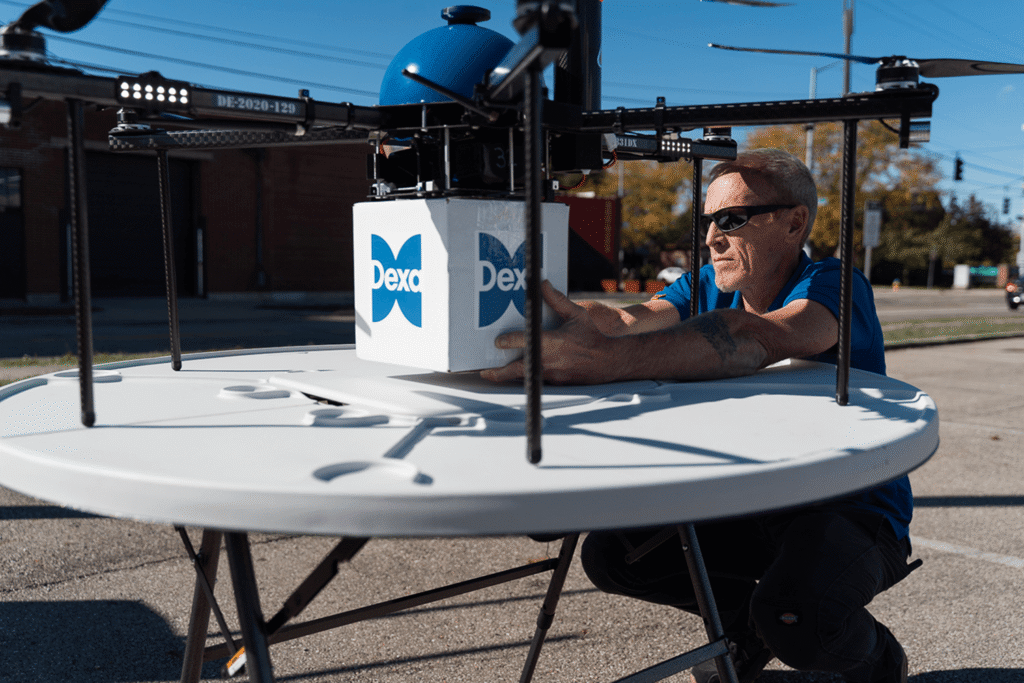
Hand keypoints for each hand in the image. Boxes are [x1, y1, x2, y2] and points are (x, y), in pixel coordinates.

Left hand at [480, 281, 622, 384]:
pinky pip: (538, 380)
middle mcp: (551, 361)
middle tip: (485, 372)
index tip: (497, 342)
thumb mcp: (577, 315)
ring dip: (510, 377)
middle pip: (519, 369)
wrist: (610, 361)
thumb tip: (543, 283)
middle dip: (500, 372)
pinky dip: (527, 378)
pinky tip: (517, 376)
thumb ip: (558, 301)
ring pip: (526, 377)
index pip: (527, 341)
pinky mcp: (557, 383)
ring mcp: (553, 375)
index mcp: (554, 342)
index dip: (510, 342)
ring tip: (494, 375)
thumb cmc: (592, 337)